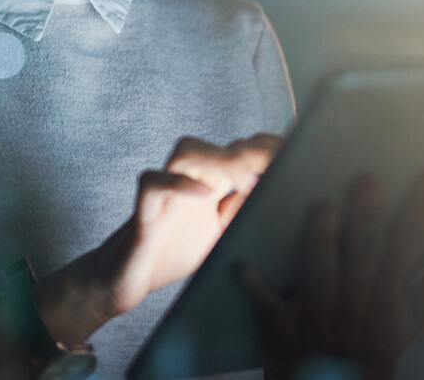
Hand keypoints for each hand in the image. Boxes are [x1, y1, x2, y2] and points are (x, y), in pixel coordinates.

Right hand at [81, 134, 283, 319]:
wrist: (124, 279)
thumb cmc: (171, 254)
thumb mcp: (220, 235)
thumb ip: (242, 212)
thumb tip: (279, 194)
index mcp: (208, 185)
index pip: (238, 151)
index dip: (267, 147)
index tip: (298, 155)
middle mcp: (187, 181)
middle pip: (219, 145)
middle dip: (253, 150)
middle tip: (283, 164)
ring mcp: (164, 194)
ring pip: (185, 152)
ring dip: (219, 159)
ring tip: (247, 178)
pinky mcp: (143, 213)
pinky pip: (151, 183)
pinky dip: (177, 184)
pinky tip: (204, 193)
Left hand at [236, 165, 423, 379]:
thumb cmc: (363, 356)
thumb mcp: (400, 327)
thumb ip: (419, 282)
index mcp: (397, 314)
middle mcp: (364, 313)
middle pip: (377, 257)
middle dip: (373, 218)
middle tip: (373, 179)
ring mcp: (324, 321)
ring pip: (325, 272)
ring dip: (322, 238)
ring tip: (322, 205)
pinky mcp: (284, 331)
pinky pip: (268, 304)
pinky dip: (254, 286)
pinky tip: (240, 266)